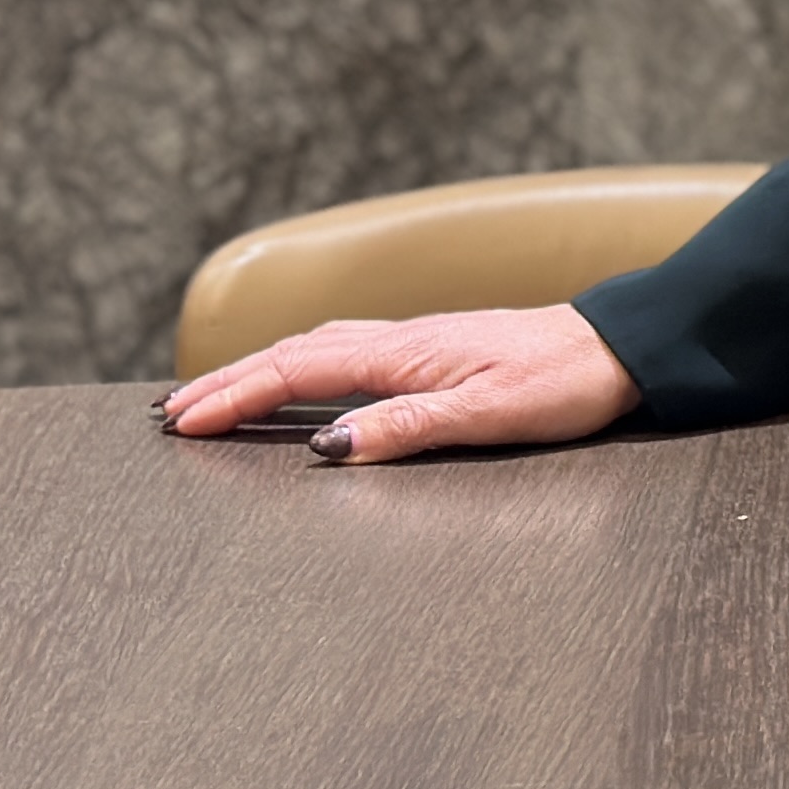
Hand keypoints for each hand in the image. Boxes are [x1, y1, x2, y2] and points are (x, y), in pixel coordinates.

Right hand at [159, 304, 642, 463]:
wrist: (621, 349)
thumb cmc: (563, 382)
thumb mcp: (488, 414)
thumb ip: (408, 427)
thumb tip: (328, 450)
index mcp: (405, 353)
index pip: (298, 372)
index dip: (235, 395)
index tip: (180, 420)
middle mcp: (402, 339)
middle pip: (293, 354)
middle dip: (227, 380)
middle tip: (168, 409)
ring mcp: (418, 341)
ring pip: (317, 348)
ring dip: (259, 369)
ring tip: (213, 393)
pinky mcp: (436, 350)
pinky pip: (346, 352)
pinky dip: (302, 364)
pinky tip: (299, 377)